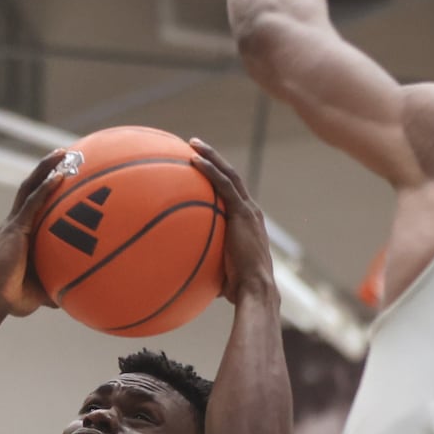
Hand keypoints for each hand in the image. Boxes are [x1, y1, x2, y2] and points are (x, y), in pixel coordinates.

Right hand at [0, 149, 67, 315]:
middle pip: (31, 187)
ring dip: (46, 169)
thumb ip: (61, 280)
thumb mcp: (45, 285)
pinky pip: (32, 203)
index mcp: (20, 233)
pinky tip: (59, 176)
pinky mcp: (15, 229)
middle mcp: (15, 223)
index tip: (62, 171)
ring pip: (30, 187)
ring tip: (63, 153)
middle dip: (47, 168)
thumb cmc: (16, 297)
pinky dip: (45, 188)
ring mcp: (14, 224)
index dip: (45, 185)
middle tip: (65, 153)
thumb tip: (84, 289)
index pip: (33, 202)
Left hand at [189, 139, 274, 302]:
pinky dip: (209, 170)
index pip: (231, 193)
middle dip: (213, 159)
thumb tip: (179, 271)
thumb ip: (203, 263)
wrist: (255, 290)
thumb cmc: (236, 289)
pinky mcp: (243, 212)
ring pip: (228, 174)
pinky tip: (193, 160)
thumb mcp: (218, 272)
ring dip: (211, 156)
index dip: (217, 178)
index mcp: (247, 222)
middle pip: (231, 176)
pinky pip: (224, 185)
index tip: (200, 167)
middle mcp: (250, 211)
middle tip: (193, 146)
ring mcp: (248, 210)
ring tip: (192, 143)